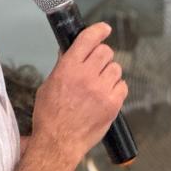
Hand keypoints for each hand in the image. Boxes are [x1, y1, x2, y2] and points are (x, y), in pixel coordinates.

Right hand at [30, 22, 127, 162]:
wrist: (59, 142)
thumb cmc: (50, 116)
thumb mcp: (48, 85)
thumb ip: (62, 66)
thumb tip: (69, 50)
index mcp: (68, 68)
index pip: (87, 40)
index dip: (98, 31)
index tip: (104, 29)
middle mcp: (86, 76)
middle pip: (106, 52)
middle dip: (102, 56)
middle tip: (97, 66)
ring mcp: (102, 90)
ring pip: (116, 69)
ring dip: (109, 74)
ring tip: (98, 86)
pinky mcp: (113, 103)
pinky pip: (123, 86)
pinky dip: (116, 89)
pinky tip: (106, 96)